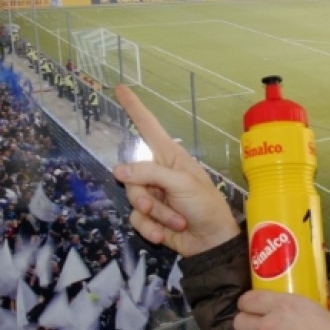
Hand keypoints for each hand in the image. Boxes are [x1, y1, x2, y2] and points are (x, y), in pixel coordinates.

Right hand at [112, 85, 239, 255]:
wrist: (211, 241)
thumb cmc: (205, 205)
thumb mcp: (182, 184)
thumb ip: (150, 174)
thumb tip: (118, 171)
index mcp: (170, 157)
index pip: (148, 127)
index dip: (134, 108)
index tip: (120, 88)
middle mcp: (158, 172)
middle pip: (130, 175)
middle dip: (143, 195)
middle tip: (155, 205)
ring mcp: (153, 194)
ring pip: (133, 199)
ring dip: (154, 215)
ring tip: (175, 221)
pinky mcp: (150, 216)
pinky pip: (135, 219)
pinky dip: (150, 229)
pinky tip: (165, 235)